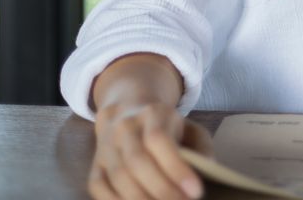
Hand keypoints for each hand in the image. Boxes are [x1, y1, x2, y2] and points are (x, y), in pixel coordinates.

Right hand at [89, 100, 212, 199]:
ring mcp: (106, 146)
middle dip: (162, 189)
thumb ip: (201, 147)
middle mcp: (125, 128)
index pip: (159, 140)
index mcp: (153, 113)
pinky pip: (99, 188)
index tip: (195, 192)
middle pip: (137, 161)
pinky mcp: (95, 165)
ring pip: (119, 177)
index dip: (176, 168)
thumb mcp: (189, 127)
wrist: (125, 111)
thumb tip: (208, 170)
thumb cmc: (165, 127)